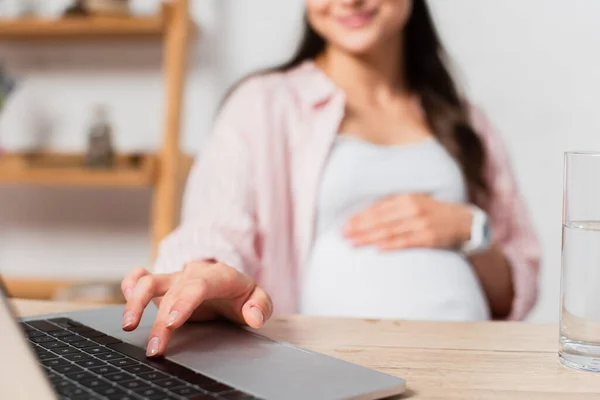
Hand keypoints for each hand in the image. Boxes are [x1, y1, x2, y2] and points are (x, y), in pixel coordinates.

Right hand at [120, 262, 272, 356]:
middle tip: (155, 349)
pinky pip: (142, 276)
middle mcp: (193, 274)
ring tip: (128, 326)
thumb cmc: (240, 294)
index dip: (184, 302)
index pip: (198, 286)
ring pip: (150, 281)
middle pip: (172, 293)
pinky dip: (130, 283)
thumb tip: (253, 316)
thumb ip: (260, 307)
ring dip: (136, 302)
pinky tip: (125, 298)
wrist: (228, 282)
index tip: (173, 322)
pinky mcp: (163, 283)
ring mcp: (175, 278)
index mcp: (218, 276)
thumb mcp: (258, 299)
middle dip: (161, 321)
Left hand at [344, 194, 472, 250]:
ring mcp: (422, 224)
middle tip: (344, 234)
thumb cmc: (431, 212)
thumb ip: (393, 206)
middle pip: (381, 220)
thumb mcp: (414, 201)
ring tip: (354, 242)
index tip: (345, 224)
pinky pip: (407, 242)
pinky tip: (378, 248)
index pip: (378, 209)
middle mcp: (413, 209)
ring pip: (390, 231)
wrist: (462, 221)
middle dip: (360, 227)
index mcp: (407, 198)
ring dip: (370, 237)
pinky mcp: (429, 238)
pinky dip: (392, 245)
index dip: (360, 217)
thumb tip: (366, 214)